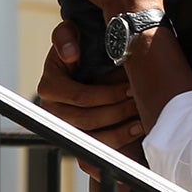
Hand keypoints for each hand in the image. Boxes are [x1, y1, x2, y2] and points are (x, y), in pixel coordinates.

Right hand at [36, 22, 144, 171]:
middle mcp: (52, 111)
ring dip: (120, 133)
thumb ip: (65, 37)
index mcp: (49, 87)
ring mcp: (64, 129)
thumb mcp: (71, 35)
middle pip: (88, 120)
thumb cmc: (80, 49)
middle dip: (118, 112)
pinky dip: (116, 150)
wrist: (84, 68)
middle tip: (140, 102)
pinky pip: (94, 156)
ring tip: (142, 121)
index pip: (80, 97)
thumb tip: (71, 54)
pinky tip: (135, 137)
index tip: (130, 87)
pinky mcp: (76, 144)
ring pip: (93, 140)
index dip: (108, 94)